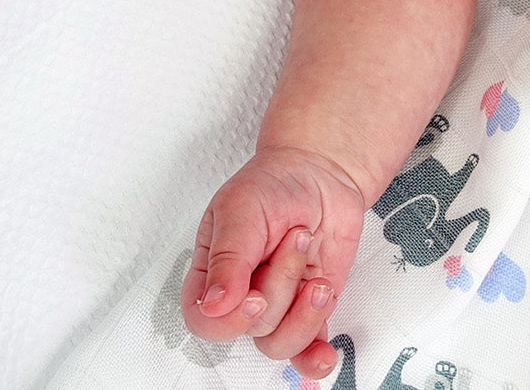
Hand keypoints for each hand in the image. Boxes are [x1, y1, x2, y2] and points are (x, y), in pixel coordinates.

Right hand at [182, 145, 367, 376]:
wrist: (322, 173)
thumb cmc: (274, 184)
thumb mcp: (240, 208)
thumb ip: (227, 258)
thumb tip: (213, 305)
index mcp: (212, 272)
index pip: (204, 321)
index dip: (228, 320)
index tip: (254, 295)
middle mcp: (242, 294)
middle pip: (251, 326)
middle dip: (281, 284)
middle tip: (297, 237)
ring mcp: (277, 304)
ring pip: (279, 342)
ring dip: (304, 311)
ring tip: (315, 273)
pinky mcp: (308, 308)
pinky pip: (308, 348)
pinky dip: (316, 356)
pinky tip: (326, 352)